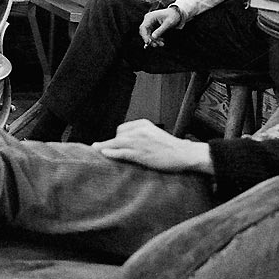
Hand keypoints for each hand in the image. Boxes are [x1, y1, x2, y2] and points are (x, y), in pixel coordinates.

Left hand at [93, 119, 212, 173]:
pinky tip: (104, 153)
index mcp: (144, 124)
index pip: (122, 128)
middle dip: (112, 143)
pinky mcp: (140, 153)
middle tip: (104, 150)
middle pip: (118, 135)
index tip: (114, 143)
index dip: (117, 137)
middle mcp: (139, 130)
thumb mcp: (156, 135)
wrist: (184, 154)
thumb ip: (144, 135)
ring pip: (116, 143)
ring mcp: (139, 142)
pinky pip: (121, 152)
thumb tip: (131, 141)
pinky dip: (111, 153)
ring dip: (104, 147)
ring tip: (95, 149)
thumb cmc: (172, 147)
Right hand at [139, 6, 181, 47]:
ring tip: (161, 44)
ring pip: (148, 34)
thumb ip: (160, 30)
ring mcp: (150, 23)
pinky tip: (161, 40)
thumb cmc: (172, 16)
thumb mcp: (168, 24)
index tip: (148, 42)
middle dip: (150, 39)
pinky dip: (156, 38)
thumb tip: (153, 37)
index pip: (143, 27)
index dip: (144, 35)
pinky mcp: (152, 26)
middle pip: (145, 32)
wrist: (175, 13)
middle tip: (156, 45)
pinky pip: (151, 34)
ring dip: (154, 40)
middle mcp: (148, 20)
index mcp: (150, 17)